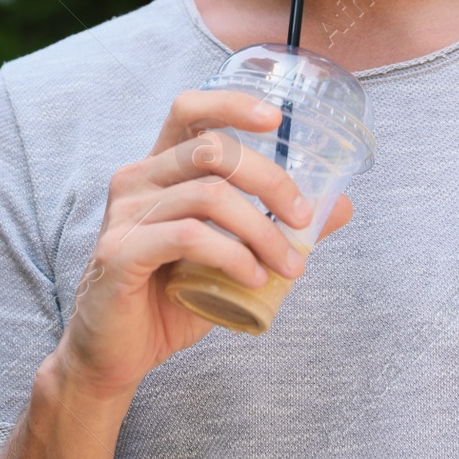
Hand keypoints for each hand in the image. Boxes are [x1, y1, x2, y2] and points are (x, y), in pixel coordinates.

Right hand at [51, 88, 354, 400]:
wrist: (117, 355)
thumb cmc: (170, 298)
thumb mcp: (231, 256)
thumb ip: (276, 226)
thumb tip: (340, 206)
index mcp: (159, 169)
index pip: (189, 110)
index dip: (231, 103)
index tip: (278, 119)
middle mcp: (136, 179)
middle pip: (212, 150)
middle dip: (271, 181)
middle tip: (304, 220)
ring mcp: (124, 213)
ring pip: (208, 195)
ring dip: (262, 230)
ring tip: (288, 266)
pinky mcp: (120, 251)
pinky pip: (189, 237)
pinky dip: (232, 255)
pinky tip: (252, 278)